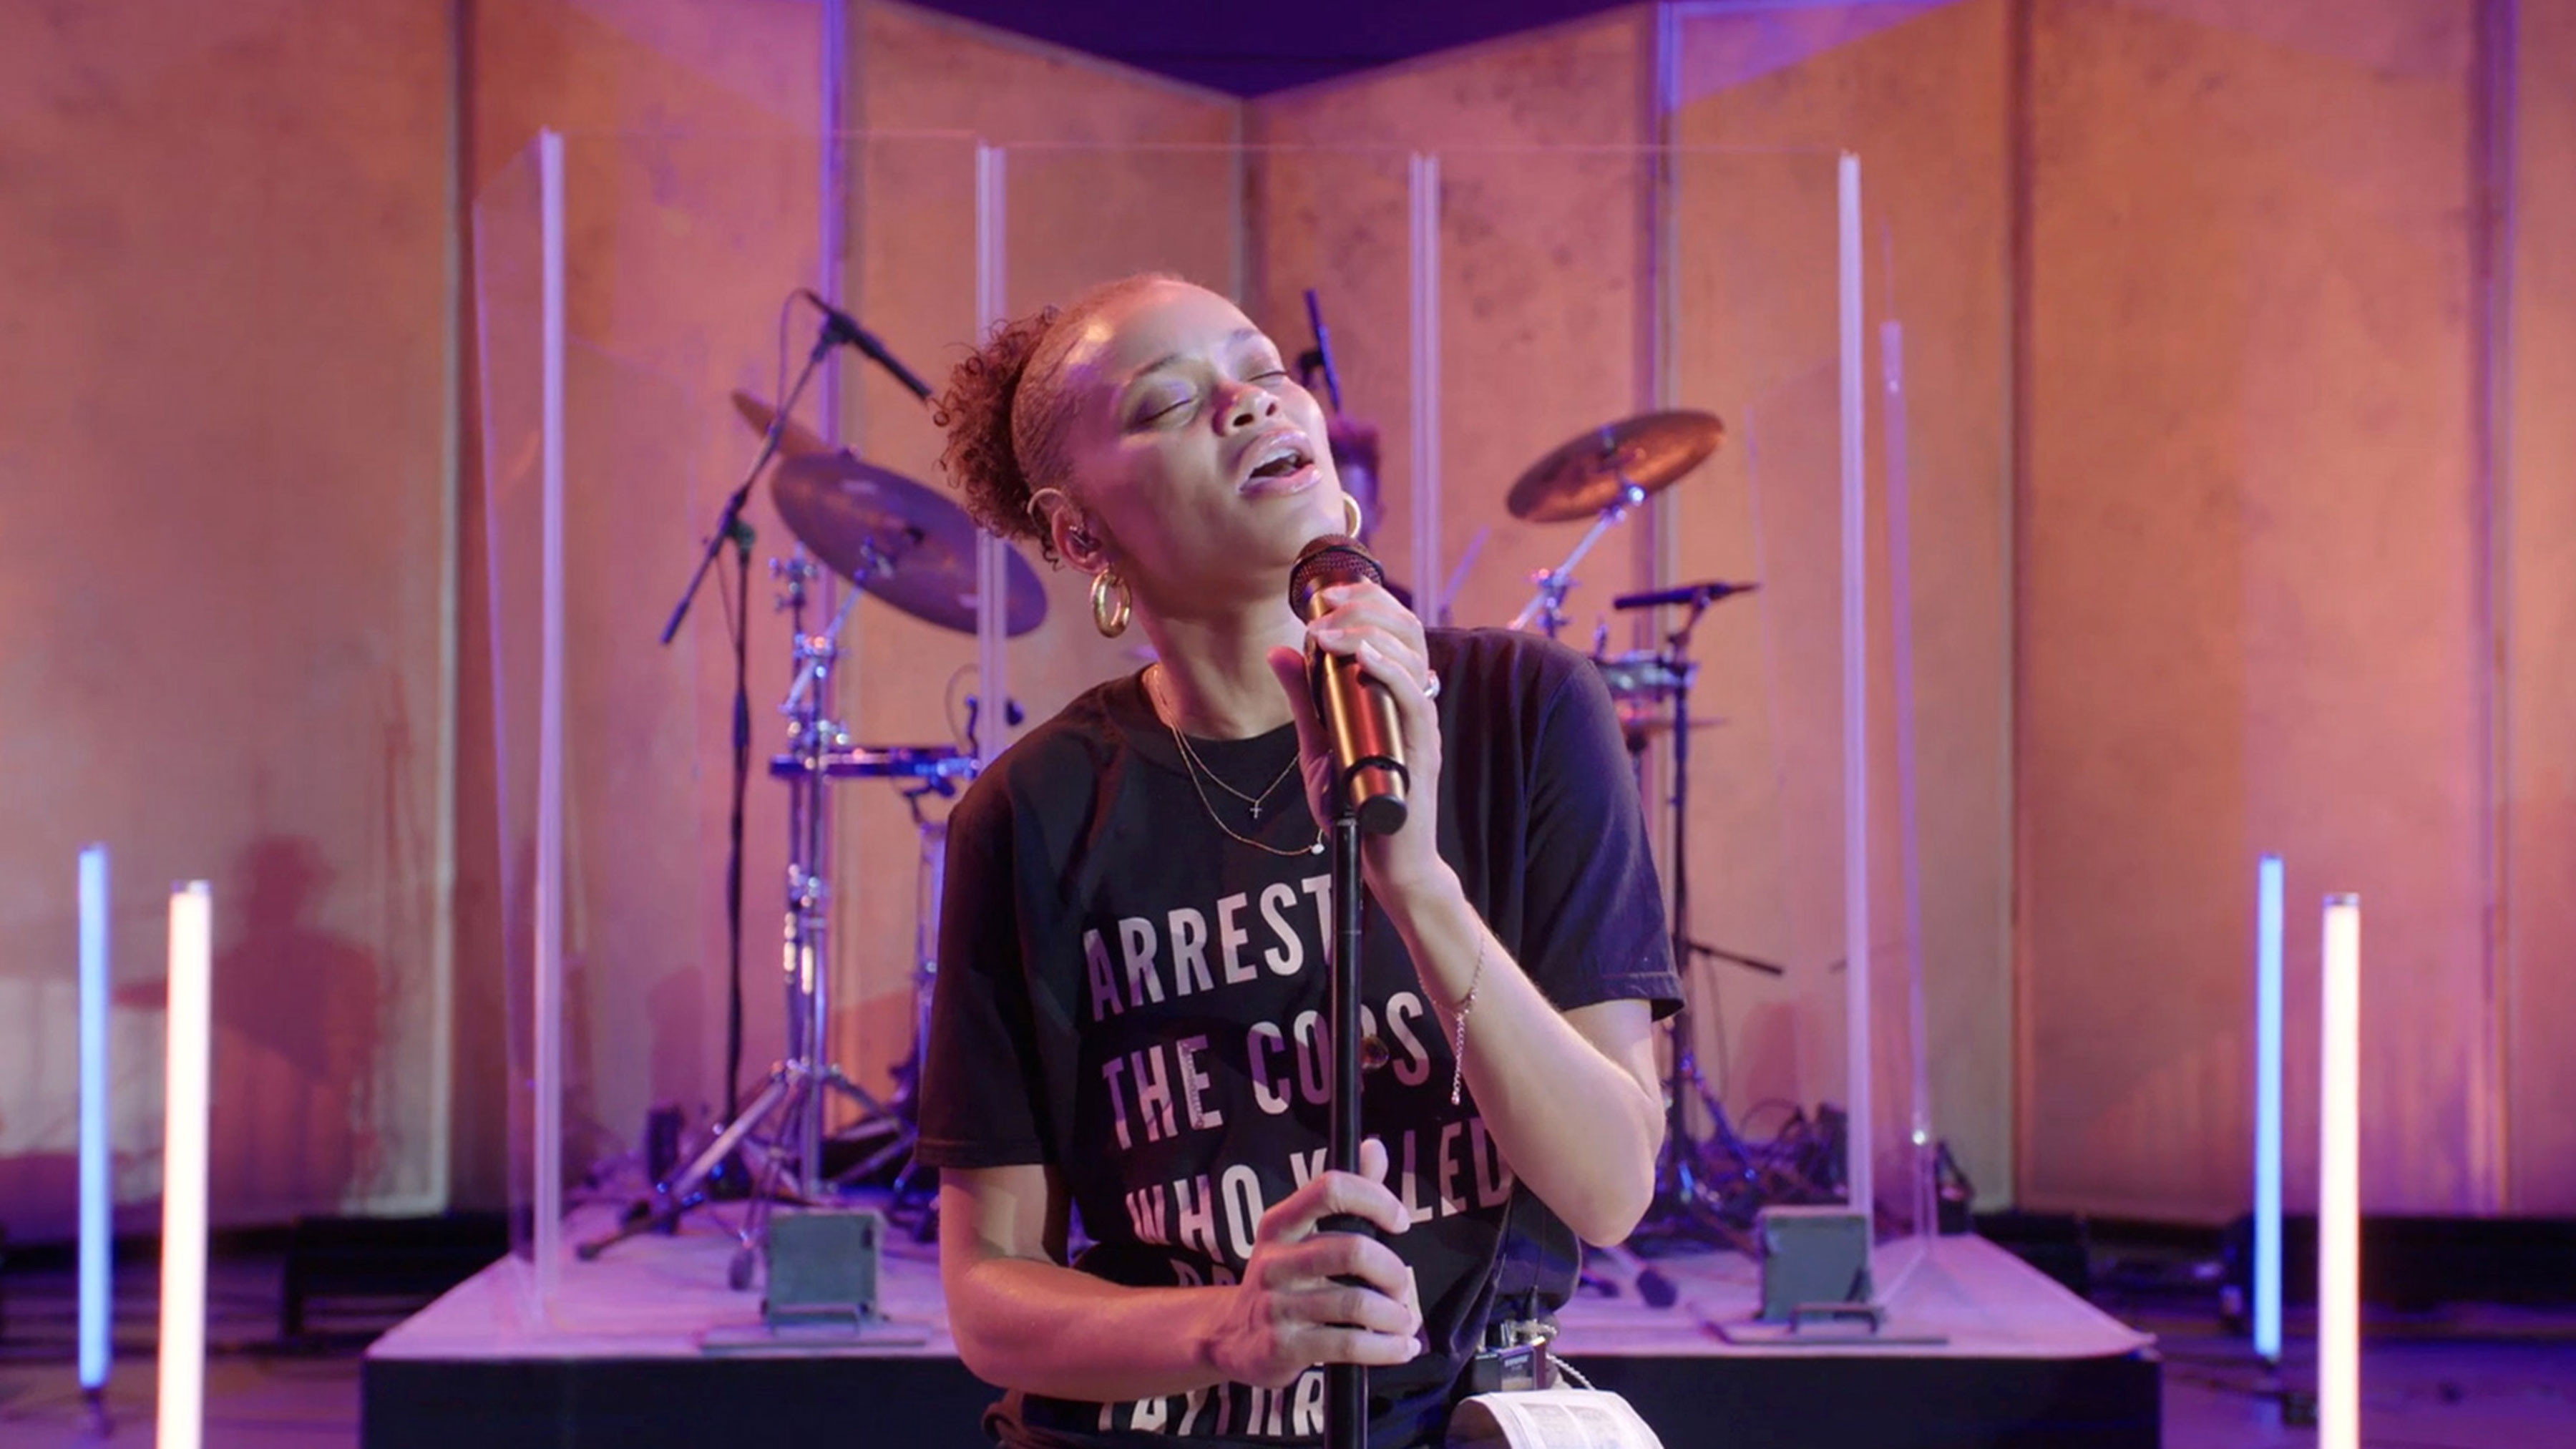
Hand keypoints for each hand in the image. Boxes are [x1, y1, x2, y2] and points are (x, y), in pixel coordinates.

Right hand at [1202, 1138, 1424, 1389]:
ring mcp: (1277, 1305)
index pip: (1330, 1188)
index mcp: (1280, 1224)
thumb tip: (1374, 1147)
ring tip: (1405, 1321)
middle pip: (1351, 1250)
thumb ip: (1344, 1195)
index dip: (1374, 1198)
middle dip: (1392, 1271)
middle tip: (1402, 1288)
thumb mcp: (1303, 1234)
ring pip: (1355, 1302)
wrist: (1232, 1339)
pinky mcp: (1284, 1346)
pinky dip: (1385, 1348)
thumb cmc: (1285, 1280)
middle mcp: (1275, 1261)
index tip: (1400, 1221)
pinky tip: (1400, 1347)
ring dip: (1394, 1314)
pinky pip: (1348, 1344)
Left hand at [1265, 581, 1445, 902]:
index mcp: (1395, 691)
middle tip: (1321, 607)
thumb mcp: (1318, 742)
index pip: (1395, 625)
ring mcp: (1420, 724)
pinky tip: (1363, 655)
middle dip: (1364, 604)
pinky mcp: (1421, 750)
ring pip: (1412, 654)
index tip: (1326, 591)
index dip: (1366, 597)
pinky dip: (1390, 670)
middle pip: (1406, 628)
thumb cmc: (1355, 805)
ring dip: (1367, 630)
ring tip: (1327, 630)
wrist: (1385, 860)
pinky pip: (1414, 699)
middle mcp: (1413, 699)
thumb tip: (1279, 651)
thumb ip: (1304, 697)